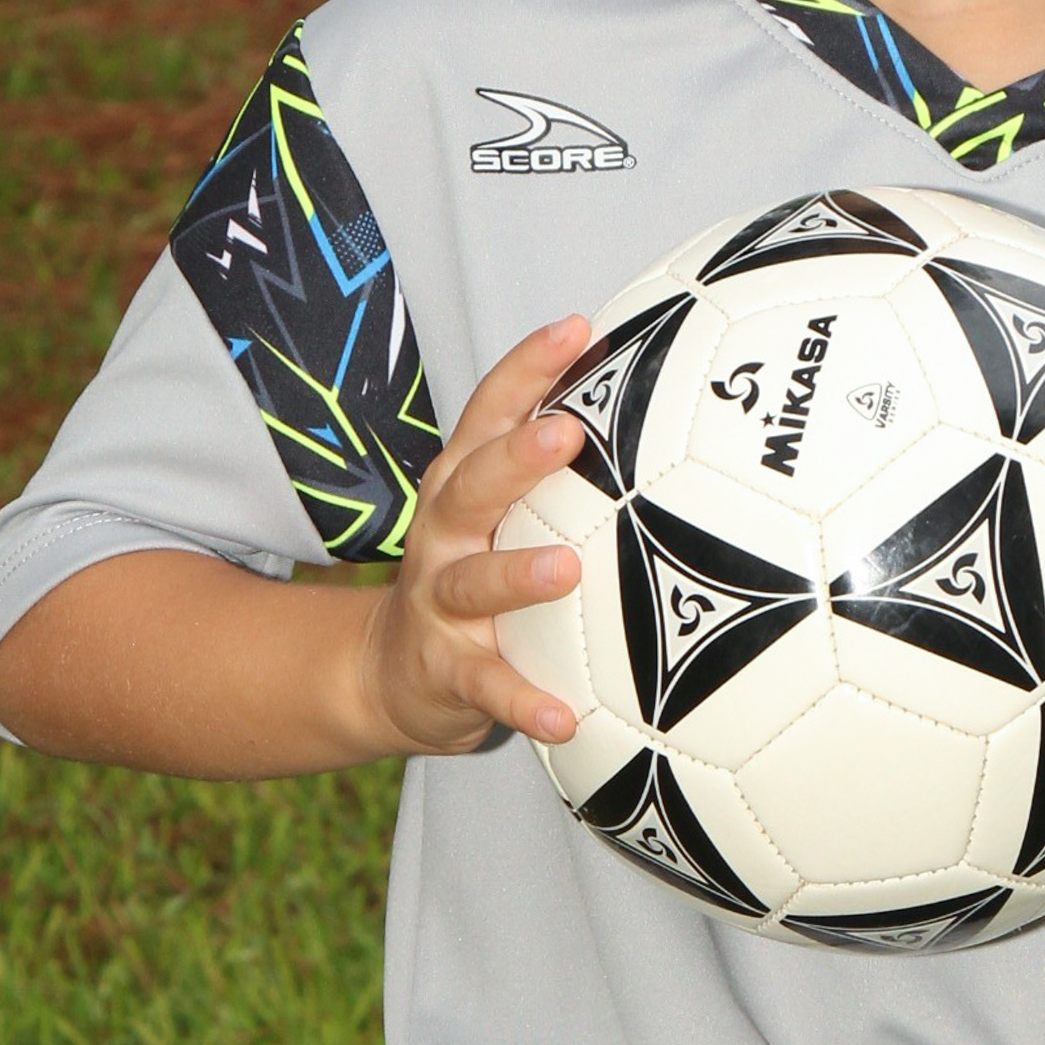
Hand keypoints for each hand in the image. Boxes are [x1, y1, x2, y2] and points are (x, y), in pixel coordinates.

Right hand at [354, 318, 591, 756]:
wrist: (389, 673)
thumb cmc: (472, 571)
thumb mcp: (498, 512)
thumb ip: (554, 468)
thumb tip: (656, 404)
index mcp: (462, 484)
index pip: (489, 413)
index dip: (526, 368)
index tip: (577, 327)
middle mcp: (444, 534)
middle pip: (470, 484)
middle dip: (515, 457)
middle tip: (567, 433)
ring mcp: (440, 603)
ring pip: (473, 582)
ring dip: (517, 575)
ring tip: (566, 570)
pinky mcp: (445, 671)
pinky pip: (488, 688)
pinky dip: (524, 702)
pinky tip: (564, 718)